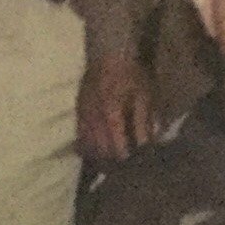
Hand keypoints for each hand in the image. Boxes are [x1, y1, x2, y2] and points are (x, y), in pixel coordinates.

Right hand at [78, 48, 155, 164]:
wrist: (109, 53)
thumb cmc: (131, 73)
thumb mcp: (144, 95)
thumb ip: (143, 122)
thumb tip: (146, 146)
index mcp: (111, 111)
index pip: (116, 143)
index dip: (124, 158)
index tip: (133, 167)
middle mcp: (93, 116)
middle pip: (99, 148)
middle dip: (111, 163)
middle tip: (123, 172)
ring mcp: (82, 114)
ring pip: (87, 145)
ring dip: (99, 158)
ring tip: (110, 166)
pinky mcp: (78, 112)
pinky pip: (80, 136)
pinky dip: (88, 148)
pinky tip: (96, 154)